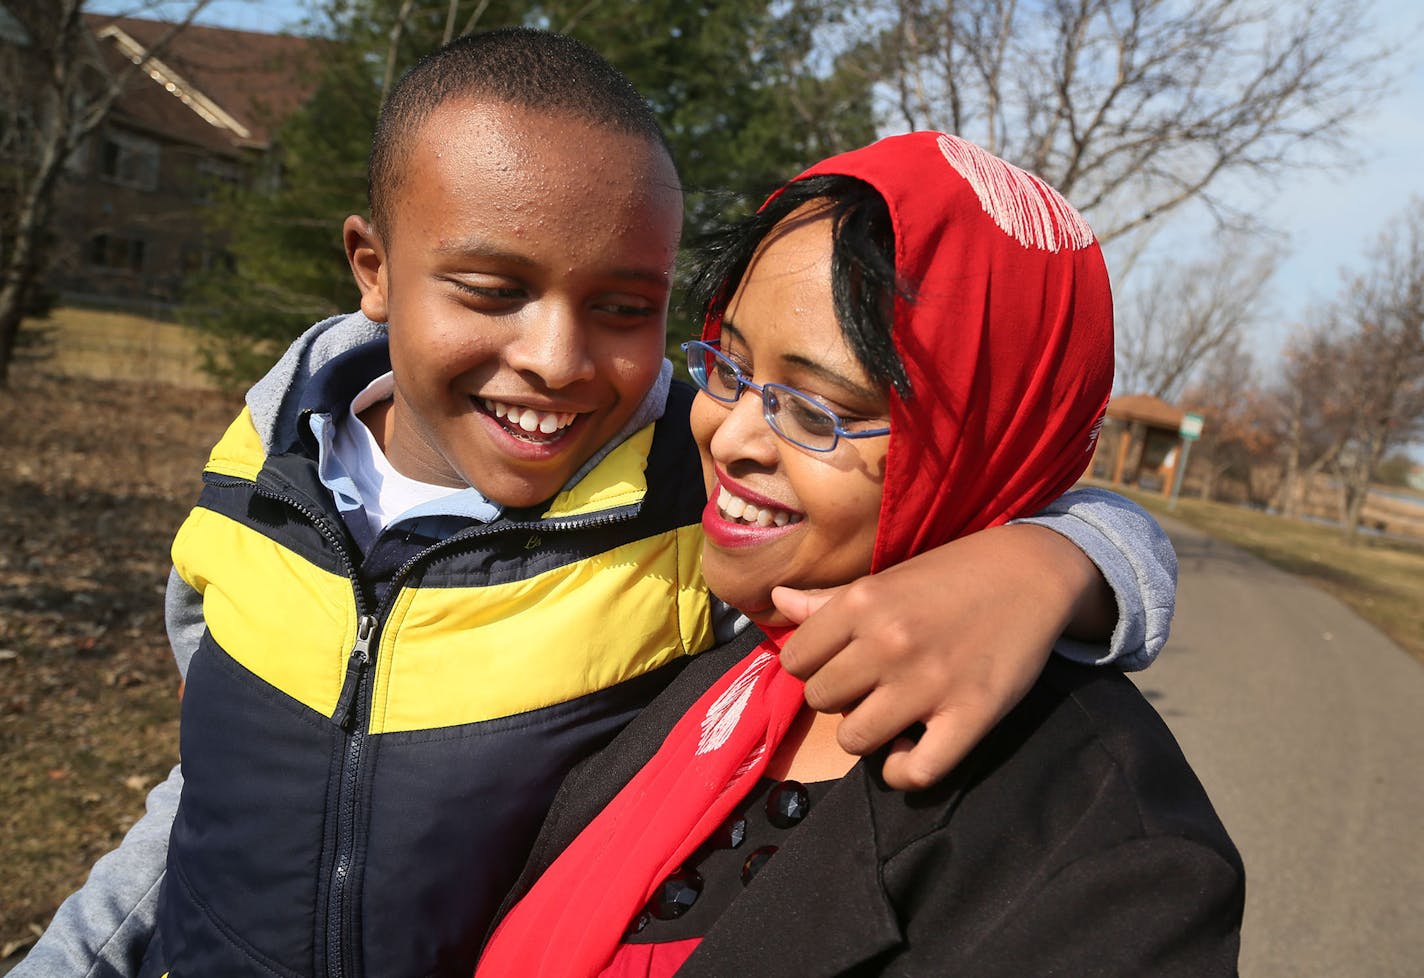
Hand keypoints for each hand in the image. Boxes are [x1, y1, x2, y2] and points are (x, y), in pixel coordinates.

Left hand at [773, 523, 1109, 789]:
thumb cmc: (952, 575)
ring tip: (887, 716)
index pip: (796, 660)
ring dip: (866, 735)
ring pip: (854, 740)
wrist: (1032, 573)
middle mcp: (887, 643)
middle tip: (868, 686)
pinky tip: (908, 751)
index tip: (836, 663)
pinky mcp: (969, 716)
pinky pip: (914, 772)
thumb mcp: (886, 579)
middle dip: (839, 697)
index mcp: (862, 603)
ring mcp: (928, 683)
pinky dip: (901, 772)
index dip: (812, 666)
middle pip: (820, 700)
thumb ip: (829, 600)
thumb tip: (775, 600)